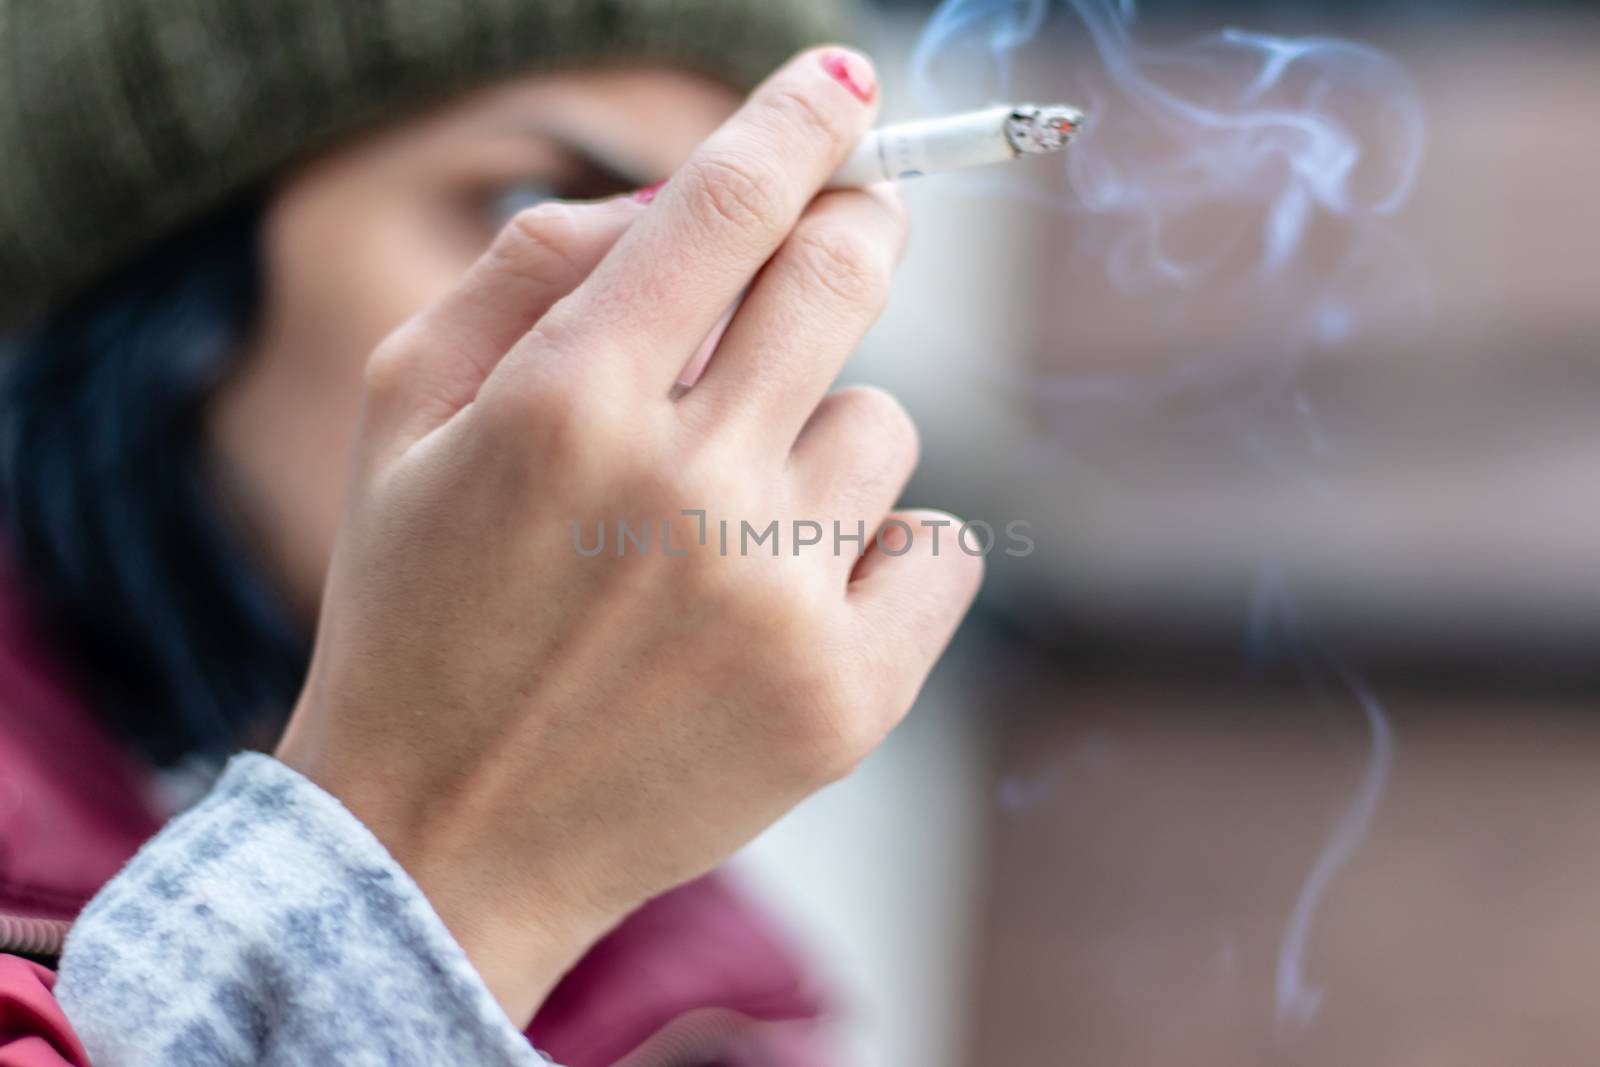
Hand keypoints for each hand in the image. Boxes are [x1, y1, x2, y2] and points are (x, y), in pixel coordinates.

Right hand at [275, 47, 981, 1024]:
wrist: (441, 840)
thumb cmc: (414, 614)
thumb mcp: (401, 417)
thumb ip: (522, 273)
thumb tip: (666, 200)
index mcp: (570, 402)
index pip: (729, 203)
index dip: (801, 121)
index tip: (842, 88)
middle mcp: (686, 489)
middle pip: (844, 275)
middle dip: (857, 223)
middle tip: (853, 221)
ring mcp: (778, 599)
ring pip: (889, 424)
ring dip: (825, 438)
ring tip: (734, 518)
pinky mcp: (846, 698)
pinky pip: (943, 547)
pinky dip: (888, 549)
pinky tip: (796, 592)